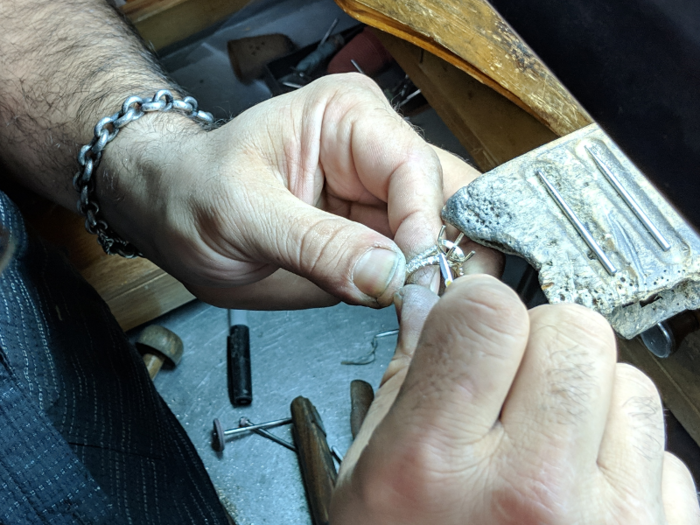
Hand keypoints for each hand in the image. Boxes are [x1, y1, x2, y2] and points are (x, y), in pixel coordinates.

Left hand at [100, 74, 500, 308]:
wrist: (172, 217)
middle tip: (439, 304)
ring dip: (441, 279)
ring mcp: (380, 198)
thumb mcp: (242, 215)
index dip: (423, 226)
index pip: (413, 167)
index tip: (417, 279)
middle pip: (447, 198)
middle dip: (450, 252)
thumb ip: (316, 245)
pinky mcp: (376, 239)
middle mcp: (375, 151)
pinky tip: (412, 315)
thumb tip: (389, 276)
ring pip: (445, 236)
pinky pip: (418, 266)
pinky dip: (423, 294)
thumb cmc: (193, 193)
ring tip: (423, 315)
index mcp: (347, 116)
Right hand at [331, 278, 699, 523]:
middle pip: (575, 330)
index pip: (490, 313)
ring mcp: (611, 522)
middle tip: (511, 383)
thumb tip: (433, 301)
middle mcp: (532, 492)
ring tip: (545, 444)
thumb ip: (407, 376)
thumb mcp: (369, 476)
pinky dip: (619, 453)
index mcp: (435, 463)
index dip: (476, 307)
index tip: (470, 327)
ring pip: (629, 380)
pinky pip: (661, 447)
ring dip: (587, 396)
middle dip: (539, 340)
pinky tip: (578, 486)